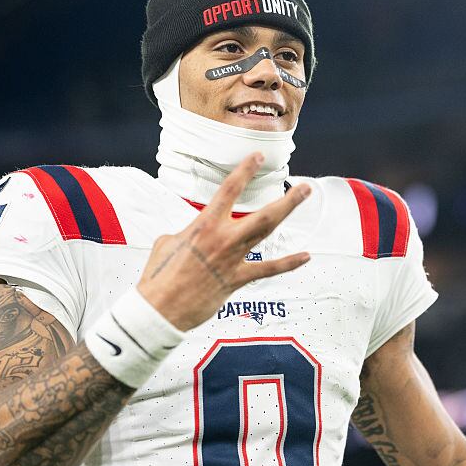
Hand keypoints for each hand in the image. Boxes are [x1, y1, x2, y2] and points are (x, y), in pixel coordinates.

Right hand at [136, 153, 310, 330]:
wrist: (160, 308)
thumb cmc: (159, 275)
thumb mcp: (167, 243)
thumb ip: (186, 233)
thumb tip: (190, 234)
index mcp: (204, 225)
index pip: (229, 190)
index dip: (245, 171)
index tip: (258, 157)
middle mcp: (223, 238)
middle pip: (262, 213)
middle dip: (286, 199)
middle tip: (304, 187)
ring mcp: (233, 259)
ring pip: (268, 232)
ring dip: (287, 213)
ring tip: (304, 199)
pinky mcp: (237, 279)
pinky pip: (268, 269)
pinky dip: (289, 263)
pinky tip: (306, 256)